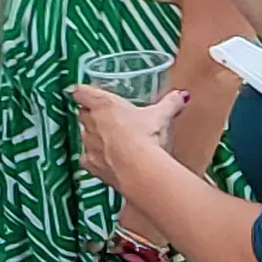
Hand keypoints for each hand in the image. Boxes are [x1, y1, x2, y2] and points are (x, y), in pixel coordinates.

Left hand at [69, 85, 187, 196]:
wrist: (138, 169)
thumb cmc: (144, 137)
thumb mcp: (160, 116)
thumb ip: (170, 104)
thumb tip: (181, 96)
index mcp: (103, 104)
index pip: (81, 92)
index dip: (81, 92)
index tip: (81, 91)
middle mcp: (91, 123)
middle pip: (82, 114)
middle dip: (91, 115)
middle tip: (105, 117)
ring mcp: (88, 144)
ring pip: (83, 136)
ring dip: (93, 136)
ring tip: (110, 139)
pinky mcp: (91, 165)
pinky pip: (87, 159)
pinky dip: (94, 159)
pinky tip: (105, 161)